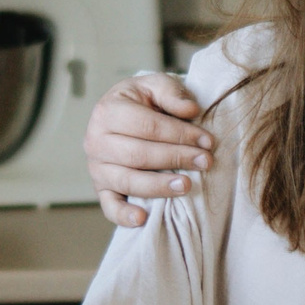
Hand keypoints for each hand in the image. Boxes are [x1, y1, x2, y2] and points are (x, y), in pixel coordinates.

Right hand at [86, 74, 212, 225]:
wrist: (124, 114)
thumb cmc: (144, 101)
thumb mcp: (156, 85)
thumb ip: (172, 94)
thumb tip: (190, 110)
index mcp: (108, 111)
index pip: (147, 126)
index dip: (180, 135)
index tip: (207, 141)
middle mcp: (96, 141)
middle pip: (139, 154)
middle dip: (176, 158)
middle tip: (205, 161)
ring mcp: (97, 167)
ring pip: (128, 180)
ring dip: (159, 186)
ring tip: (186, 186)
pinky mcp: (101, 188)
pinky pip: (109, 206)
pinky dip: (123, 215)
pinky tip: (142, 219)